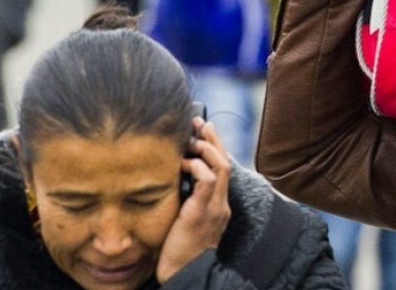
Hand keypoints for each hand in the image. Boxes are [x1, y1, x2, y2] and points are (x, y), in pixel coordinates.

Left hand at [156, 118, 232, 283]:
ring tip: (192, 139)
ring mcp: (215, 208)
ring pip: (220, 167)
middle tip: (199, 122)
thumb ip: (183, 201)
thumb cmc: (178, 252)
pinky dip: (197, 166)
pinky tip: (184, 162)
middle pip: (225, 162)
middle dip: (213, 140)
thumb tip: (170, 181)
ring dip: (206, 149)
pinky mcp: (203, 212)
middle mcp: (221, 204)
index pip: (222, 170)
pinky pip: (207, 180)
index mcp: (218, 206)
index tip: (202, 132)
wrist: (184, 275)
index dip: (214, 148)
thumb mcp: (184, 221)